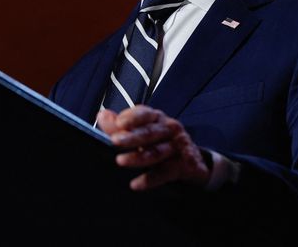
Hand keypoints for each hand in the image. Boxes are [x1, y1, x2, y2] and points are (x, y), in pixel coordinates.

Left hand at [96, 105, 210, 190]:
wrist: (194, 161)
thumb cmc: (163, 143)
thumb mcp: (144, 131)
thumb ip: (121, 126)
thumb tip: (103, 115)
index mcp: (158, 119)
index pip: (146, 114)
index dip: (133, 117)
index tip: (119, 122)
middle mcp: (170, 129)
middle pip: (150, 132)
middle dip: (133, 136)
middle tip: (115, 141)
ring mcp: (179, 146)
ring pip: (158, 152)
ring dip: (139, 157)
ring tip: (121, 161)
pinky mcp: (185, 164)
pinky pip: (166, 172)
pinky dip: (150, 179)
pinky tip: (136, 184)